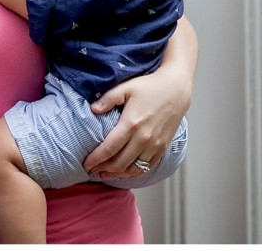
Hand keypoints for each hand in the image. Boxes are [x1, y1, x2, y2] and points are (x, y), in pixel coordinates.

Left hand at [82, 64, 190, 178]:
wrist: (175, 89)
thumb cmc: (149, 87)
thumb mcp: (125, 88)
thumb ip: (107, 99)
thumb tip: (92, 109)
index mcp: (131, 124)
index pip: (109, 148)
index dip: (95, 159)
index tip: (86, 164)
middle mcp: (143, 138)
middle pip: (119, 163)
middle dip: (103, 169)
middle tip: (91, 170)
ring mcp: (155, 145)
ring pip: (133, 169)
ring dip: (117, 174)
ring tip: (104, 175)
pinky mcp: (163, 148)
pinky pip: (147, 167)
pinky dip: (134, 173)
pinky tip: (124, 173)